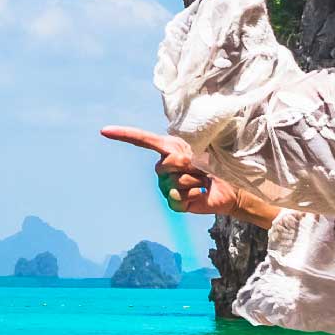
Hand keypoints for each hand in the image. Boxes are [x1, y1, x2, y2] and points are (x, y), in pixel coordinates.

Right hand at [99, 128, 276, 226]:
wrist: (230, 189)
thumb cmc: (217, 166)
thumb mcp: (201, 153)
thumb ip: (184, 155)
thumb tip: (175, 164)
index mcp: (169, 149)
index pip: (142, 140)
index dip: (123, 135)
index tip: (104, 131)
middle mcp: (164, 167)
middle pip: (165, 164)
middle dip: (187, 165)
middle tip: (202, 168)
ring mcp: (166, 186)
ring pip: (173, 182)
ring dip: (194, 181)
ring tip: (203, 181)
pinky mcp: (174, 203)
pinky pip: (177, 197)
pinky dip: (192, 195)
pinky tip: (199, 194)